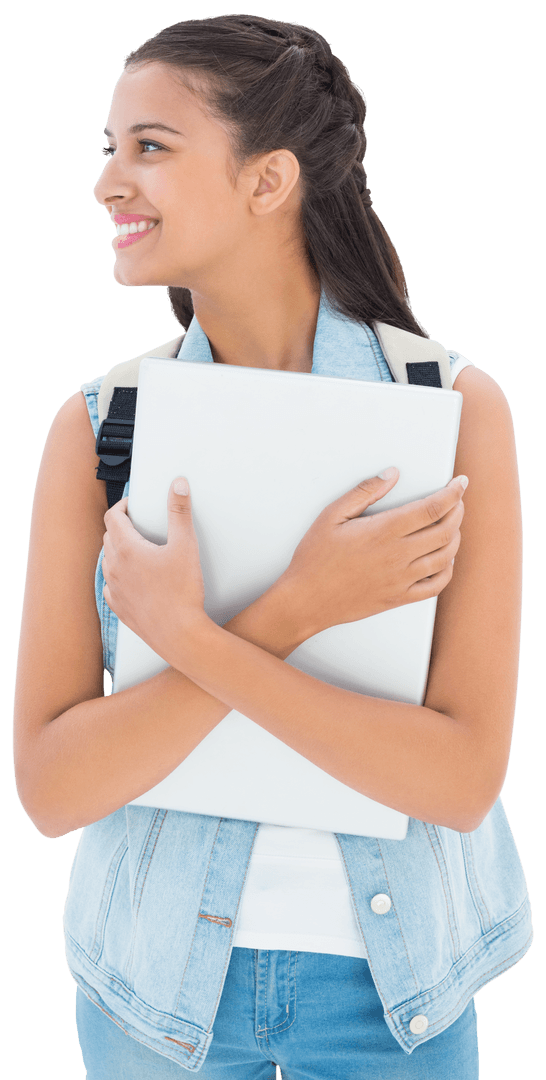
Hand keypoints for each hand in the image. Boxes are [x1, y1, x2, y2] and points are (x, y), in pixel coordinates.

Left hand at [101, 478, 207, 651]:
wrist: (179, 635)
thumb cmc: (183, 592)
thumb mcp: (186, 545)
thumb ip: (180, 512)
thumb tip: (178, 485)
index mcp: (127, 549)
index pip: (113, 517)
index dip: (123, 506)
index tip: (134, 505)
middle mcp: (114, 568)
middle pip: (109, 537)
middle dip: (122, 526)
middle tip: (140, 524)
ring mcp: (114, 589)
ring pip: (108, 561)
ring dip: (119, 551)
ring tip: (138, 549)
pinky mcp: (119, 608)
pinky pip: (111, 586)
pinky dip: (118, 577)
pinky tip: (132, 579)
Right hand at [279, 468, 467, 636]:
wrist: (307, 600)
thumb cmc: (315, 558)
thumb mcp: (331, 516)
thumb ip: (365, 492)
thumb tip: (392, 474)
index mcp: (383, 532)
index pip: (432, 509)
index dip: (452, 493)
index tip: (460, 483)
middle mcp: (398, 556)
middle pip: (445, 530)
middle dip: (457, 510)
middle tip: (456, 499)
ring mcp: (401, 579)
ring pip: (445, 556)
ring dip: (455, 536)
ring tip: (452, 524)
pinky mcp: (399, 598)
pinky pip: (436, 585)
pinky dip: (447, 569)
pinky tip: (445, 559)